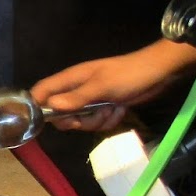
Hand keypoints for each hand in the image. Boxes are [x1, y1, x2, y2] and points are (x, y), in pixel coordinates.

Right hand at [30, 45, 186, 133]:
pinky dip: (110, 119)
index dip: (37, 106)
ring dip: (98, 120)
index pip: (42, 91)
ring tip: (113, 108)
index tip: (42, 122)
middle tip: (88, 117)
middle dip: (76, 120)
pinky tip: (120, 109)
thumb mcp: (101, 87)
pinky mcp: (105, 107)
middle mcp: (77, 89)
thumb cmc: (128, 75)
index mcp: (71, 79)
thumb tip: (50, 107)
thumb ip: (76, 98)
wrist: (158, 74)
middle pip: (61, 113)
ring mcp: (91, 99)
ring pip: (82, 121)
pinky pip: (98, 122)